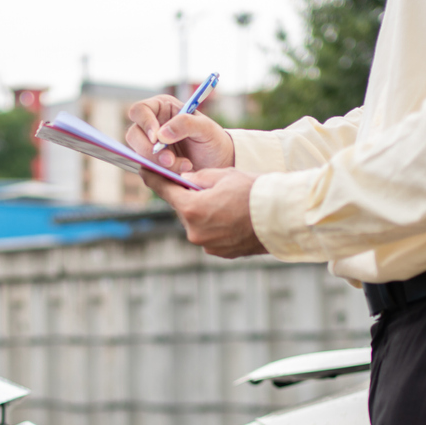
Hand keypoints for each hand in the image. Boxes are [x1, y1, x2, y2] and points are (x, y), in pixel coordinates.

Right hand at [126, 95, 234, 174]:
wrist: (218, 164)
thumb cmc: (212, 140)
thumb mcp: (205, 128)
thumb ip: (185, 124)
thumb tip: (161, 134)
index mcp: (162, 109)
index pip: (139, 111)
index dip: (144, 123)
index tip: (156, 138)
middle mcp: (152, 126)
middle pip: (133, 136)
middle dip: (150, 150)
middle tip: (170, 160)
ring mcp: (150, 147)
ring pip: (139, 155)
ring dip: (159, 164)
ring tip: (185, 167)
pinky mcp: (152, 165)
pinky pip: (147, 171)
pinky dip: (162, 174)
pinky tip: (180, 173)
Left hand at [142, 167, 267, 258]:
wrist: (281, 217)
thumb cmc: (253, 192)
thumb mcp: (223, 175)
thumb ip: (199, 178)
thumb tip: (184, 181)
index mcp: (192, 209)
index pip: (166, 191)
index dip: (154, 179)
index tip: (145, 171)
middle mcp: (195, 231)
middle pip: (183, 209)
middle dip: (189, 197)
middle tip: (203, 186)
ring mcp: (207, 245)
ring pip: (197, 224)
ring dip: (204, 213)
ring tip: (226, 203)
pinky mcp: (219, 253)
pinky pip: (210, 236)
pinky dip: (215, 226)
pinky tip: (232, 218)